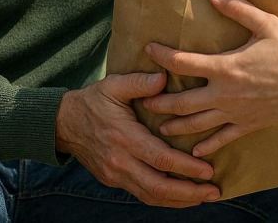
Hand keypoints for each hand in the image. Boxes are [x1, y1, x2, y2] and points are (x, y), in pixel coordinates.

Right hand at [55, 72, 220, 206]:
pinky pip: (142, 195)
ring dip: (179, 200)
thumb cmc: (93, 101)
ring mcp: (116, 174)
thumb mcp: (113, 85)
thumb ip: (139, 82)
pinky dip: (163, 199)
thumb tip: (163, 78)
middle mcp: (121, 161)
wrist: (63, 123)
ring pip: (151, 196)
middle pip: (159, 186)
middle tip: (214, 191)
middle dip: (189, 192)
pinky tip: (180, 197)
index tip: (209, 171)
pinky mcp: (114, 181)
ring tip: (203, 197)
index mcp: (125, 137)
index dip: (186, 168)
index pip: (161, 159)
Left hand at [142, 0, 277, 157]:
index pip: (183, 62)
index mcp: (225, 68)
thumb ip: (237, 8)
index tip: (148, 49)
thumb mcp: (266, 23)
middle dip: (159, 102)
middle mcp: (225, 94)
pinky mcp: (249, 125)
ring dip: (176, 126)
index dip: (161, 55)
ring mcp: (236, 113)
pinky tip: (196, 151)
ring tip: (160, 127)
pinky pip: (223, 139)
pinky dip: (207, 145)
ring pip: (197, 124)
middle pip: (182, 102)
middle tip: (142, 102)